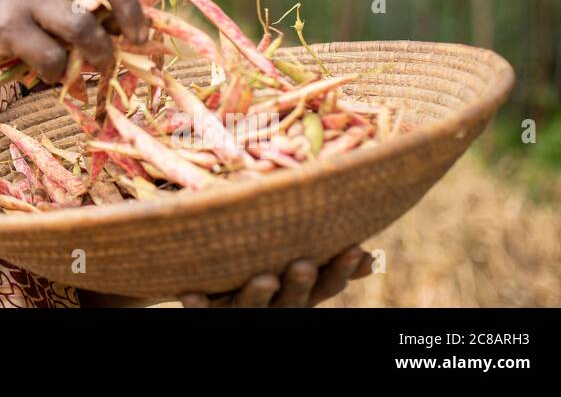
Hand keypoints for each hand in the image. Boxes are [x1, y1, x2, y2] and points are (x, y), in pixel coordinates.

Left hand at [179, 246, 373, 307]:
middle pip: (293, 301)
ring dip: (257, 294)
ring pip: (252, 308)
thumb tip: (371, 252)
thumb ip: (328, 261)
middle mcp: (276, 307)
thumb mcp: (302, 270)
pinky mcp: (212, 312)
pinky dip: (199, 304)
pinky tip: (190, 293)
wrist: (222, 301)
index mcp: (301, 294)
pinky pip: (204, 310)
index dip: (341, 270)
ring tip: (264, 279)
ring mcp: (243, 311)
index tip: (356, 248)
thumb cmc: (270, 272)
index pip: (328, 285)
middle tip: (303, 264)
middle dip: (298, 284)